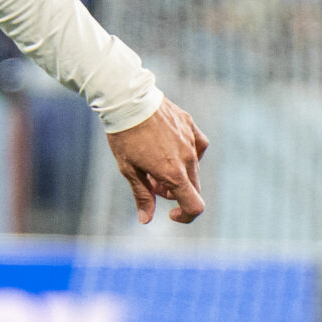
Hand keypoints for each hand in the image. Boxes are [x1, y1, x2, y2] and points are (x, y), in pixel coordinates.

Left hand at [107, 99, 208, 225]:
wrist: (127, 100)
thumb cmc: (124, 136)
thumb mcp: (128, 170)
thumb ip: (142, 195)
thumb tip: (146, 220)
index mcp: (173, 173)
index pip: (194, 206)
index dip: (186, 216)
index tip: (171, 213)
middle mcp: (188, 158)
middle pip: (192, 187)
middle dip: (175, 192)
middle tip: (152, 183)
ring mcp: (191, 140)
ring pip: (194, 168)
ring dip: (179, 174)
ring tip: (155, 163)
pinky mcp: (190, 125)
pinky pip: (198, 146)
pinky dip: (188, 154)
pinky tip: (172, 148)